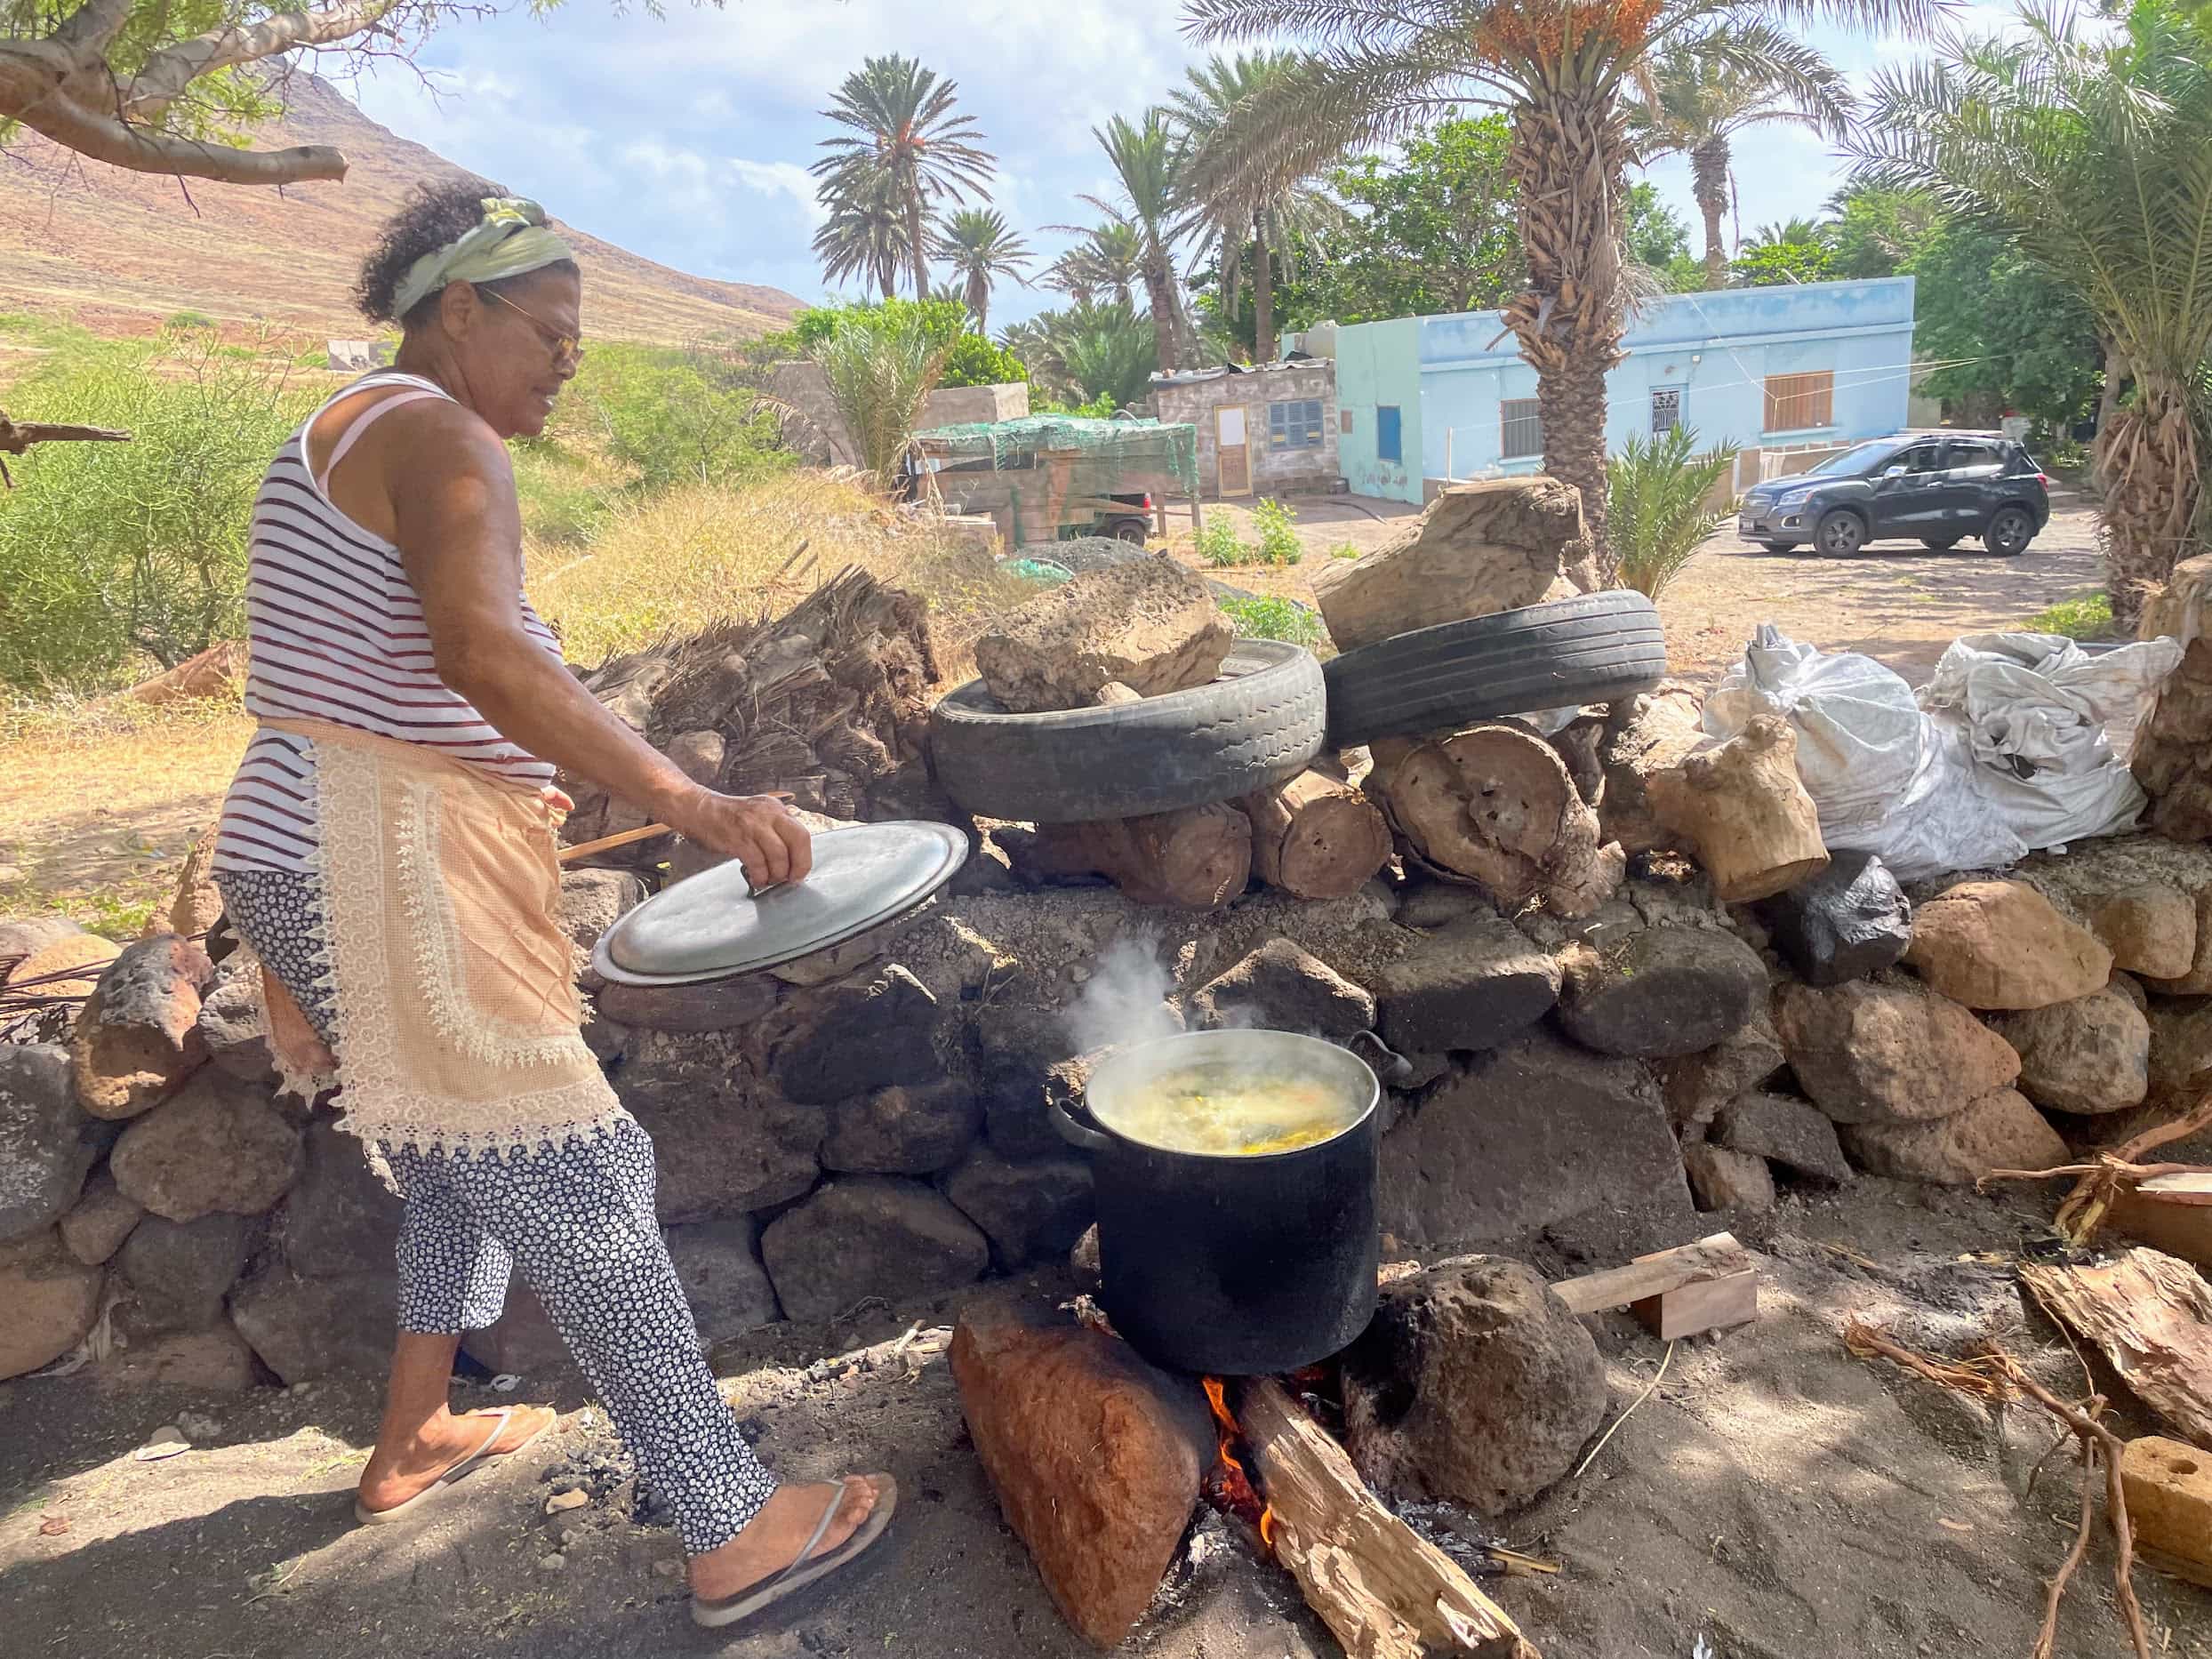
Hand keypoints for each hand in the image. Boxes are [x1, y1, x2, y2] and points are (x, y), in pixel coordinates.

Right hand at [670, 789, 813, 887]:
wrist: (698, 809)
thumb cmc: (728, 817)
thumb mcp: (758, 816)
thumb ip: (776, 832)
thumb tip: (793, 860)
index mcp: (776, 809)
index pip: (802, 834)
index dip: (804, 858)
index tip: (799, 873)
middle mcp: (768, 814)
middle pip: (798, 840)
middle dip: (799, 865)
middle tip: (791, 879)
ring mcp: (753, 824)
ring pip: (778, 854)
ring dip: (776, 873)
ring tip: (769, 879)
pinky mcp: (738, 837)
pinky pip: (757, 862)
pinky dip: (760, 875)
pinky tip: (757, 879)